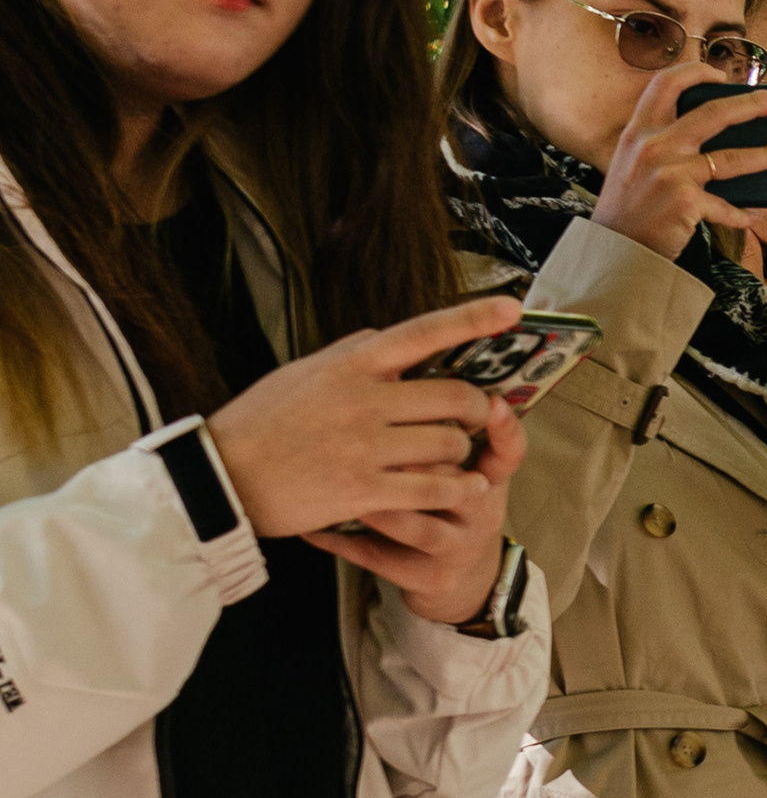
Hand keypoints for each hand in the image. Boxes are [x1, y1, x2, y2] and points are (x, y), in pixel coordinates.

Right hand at [210, 294, 521, 549]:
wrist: (221, 476)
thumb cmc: (262, 421)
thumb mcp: (303, 371)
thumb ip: (351, 352)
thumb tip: (390, 335)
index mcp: (351, 362)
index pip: (423, 331)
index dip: (472, 317)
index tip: (512, 308)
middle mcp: (364, 398)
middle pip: (454, 395)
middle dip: (476, 409)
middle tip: (474, 418)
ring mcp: (366, 445)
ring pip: (451, 443)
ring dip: (464, 453)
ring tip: (459, 458)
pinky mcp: (366, 489)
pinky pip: (435, 487)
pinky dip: (460, 488)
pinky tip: (467, 488)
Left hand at [313, 397, 529, 623]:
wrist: (453, 574)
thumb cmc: (443, 505)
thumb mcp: (458, 468)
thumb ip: (441, 425)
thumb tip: (417, 354)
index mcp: (487, 477)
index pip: (509, 450)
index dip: (506, 429)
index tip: (494, 404)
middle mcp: (481, 512)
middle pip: (452, 480)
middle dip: (411, 459)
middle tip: (374, 441)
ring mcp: (456, 547)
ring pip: (415, 523)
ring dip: (370, 502)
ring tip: (334, 482)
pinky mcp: (428, 577)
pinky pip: (381, 557)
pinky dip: (342, 540)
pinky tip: (313, 527)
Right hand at [593, 67, 766, 258]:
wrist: (614, 252)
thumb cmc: (626, 210)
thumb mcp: (630, 165)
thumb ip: (659, 144)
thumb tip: (705, 134)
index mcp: (638, 131)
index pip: (666, 84)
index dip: (695, 72)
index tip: (721, 74)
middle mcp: (653, 146)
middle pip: (713, 113)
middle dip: (754, 104)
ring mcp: (670, 173)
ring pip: (731, 158)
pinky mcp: (685, 202)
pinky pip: (725, 205)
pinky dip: (739, 213)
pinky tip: (750, 217)